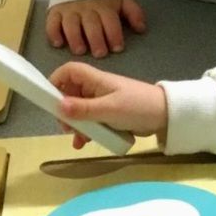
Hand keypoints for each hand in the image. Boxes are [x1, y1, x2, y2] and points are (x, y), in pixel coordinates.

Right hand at [46, 0, 146, 57]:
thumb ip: (134, 13)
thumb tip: (141, 29)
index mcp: (104, 6)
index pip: (110, 21)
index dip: (114, 34)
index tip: (117, 48)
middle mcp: (86, 8)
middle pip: (91, 24)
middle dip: (96, 39)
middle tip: (100, 53)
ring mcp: (69, 10)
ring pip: (71, 25)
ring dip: (75, 38)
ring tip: (80, 50)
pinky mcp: (55, 12)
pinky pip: (52, 23)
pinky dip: (53, 33)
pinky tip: (58, 44)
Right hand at [50, 62, 167, 148]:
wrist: (166, 116)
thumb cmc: (137, 107)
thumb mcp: (109, 110)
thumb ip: (83, 109)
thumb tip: (58, 107)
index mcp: (96, 80)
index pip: (69, 71)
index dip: (56, 80)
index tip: (48, 99)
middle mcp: (97, 88)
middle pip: (71, 93)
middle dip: (65, 111)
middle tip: (66, 128)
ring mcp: (103, 101)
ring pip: (80, 110)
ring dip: (76, 125)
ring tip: (78, 140)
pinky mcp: (109, 114)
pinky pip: (91, 120)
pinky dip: (86, 130)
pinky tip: (85, 143)